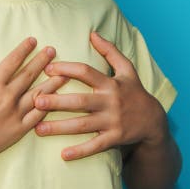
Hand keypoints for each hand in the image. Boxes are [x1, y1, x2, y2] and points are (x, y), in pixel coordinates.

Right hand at [0, 37, 69, 166]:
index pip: (12, 62)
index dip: (23, 50)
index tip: (33, 41)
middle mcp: (7, 96)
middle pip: (28, 75)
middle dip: (41, 61)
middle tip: (52, 51)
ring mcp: (14, 114)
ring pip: (38, 95)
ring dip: (51, 83)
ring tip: (63, 74)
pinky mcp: (18, 130)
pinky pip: (37, 116)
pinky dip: (47, 107)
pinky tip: (55, 101)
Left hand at [33, 31, 167, 160]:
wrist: (154, 121)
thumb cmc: (134, 91)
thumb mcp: (127, 69)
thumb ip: (110, 50)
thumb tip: (92, 33)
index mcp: (110, 83)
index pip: (86, 72)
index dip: (67, 69)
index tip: (48, 69)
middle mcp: (111, 102)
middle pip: (80, 101)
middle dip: (57, 101)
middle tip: (35, 101)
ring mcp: (113, 122)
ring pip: (83, 125)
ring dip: (59, 128)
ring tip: (38, 129)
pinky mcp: (115, 138)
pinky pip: (95, 146)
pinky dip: (80, 151)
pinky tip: (63, 155)